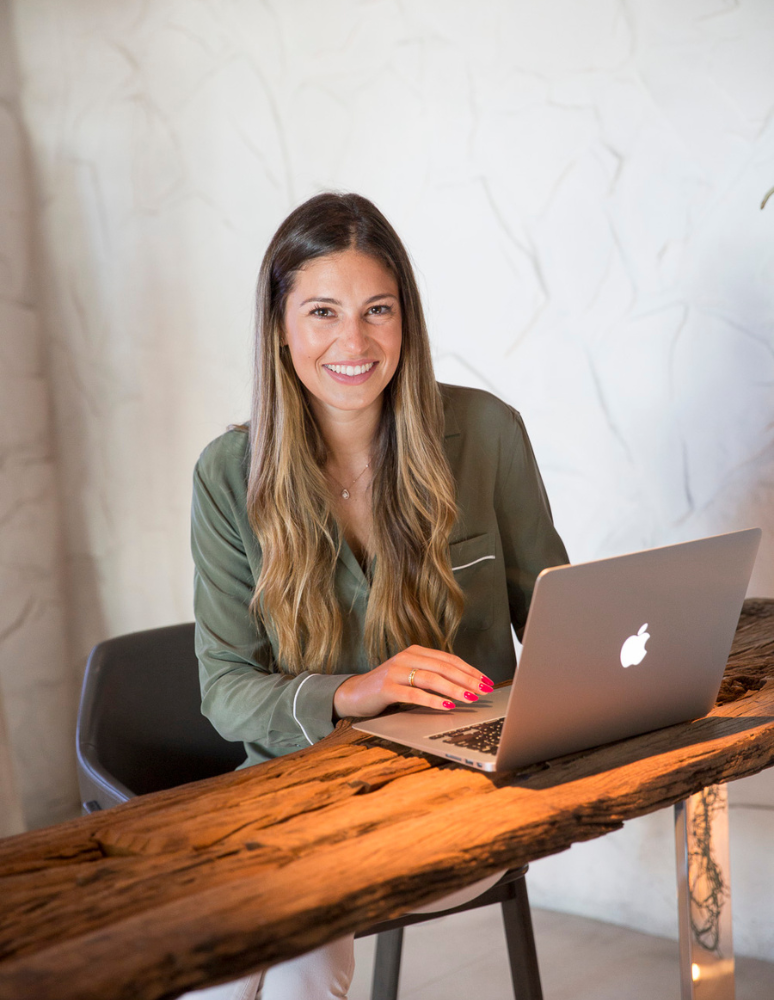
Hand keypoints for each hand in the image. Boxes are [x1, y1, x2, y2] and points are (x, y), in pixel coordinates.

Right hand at [333, 645, 493, 719]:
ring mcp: (396, 671)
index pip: (449, 659)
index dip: (470, 670)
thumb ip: (432, 676)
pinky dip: (432, 700)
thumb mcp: (411, 676)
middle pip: (443, 667)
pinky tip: (446, 706)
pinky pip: (414, 694)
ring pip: (431, 678)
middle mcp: (406, 658)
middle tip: (484, 690)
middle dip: (467, 679)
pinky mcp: (387, 688)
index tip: (486, 681)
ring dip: (454, 689)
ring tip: (470, 697)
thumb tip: (465, 686)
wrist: (355, 693)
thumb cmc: (388, 687)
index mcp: (415, 652)